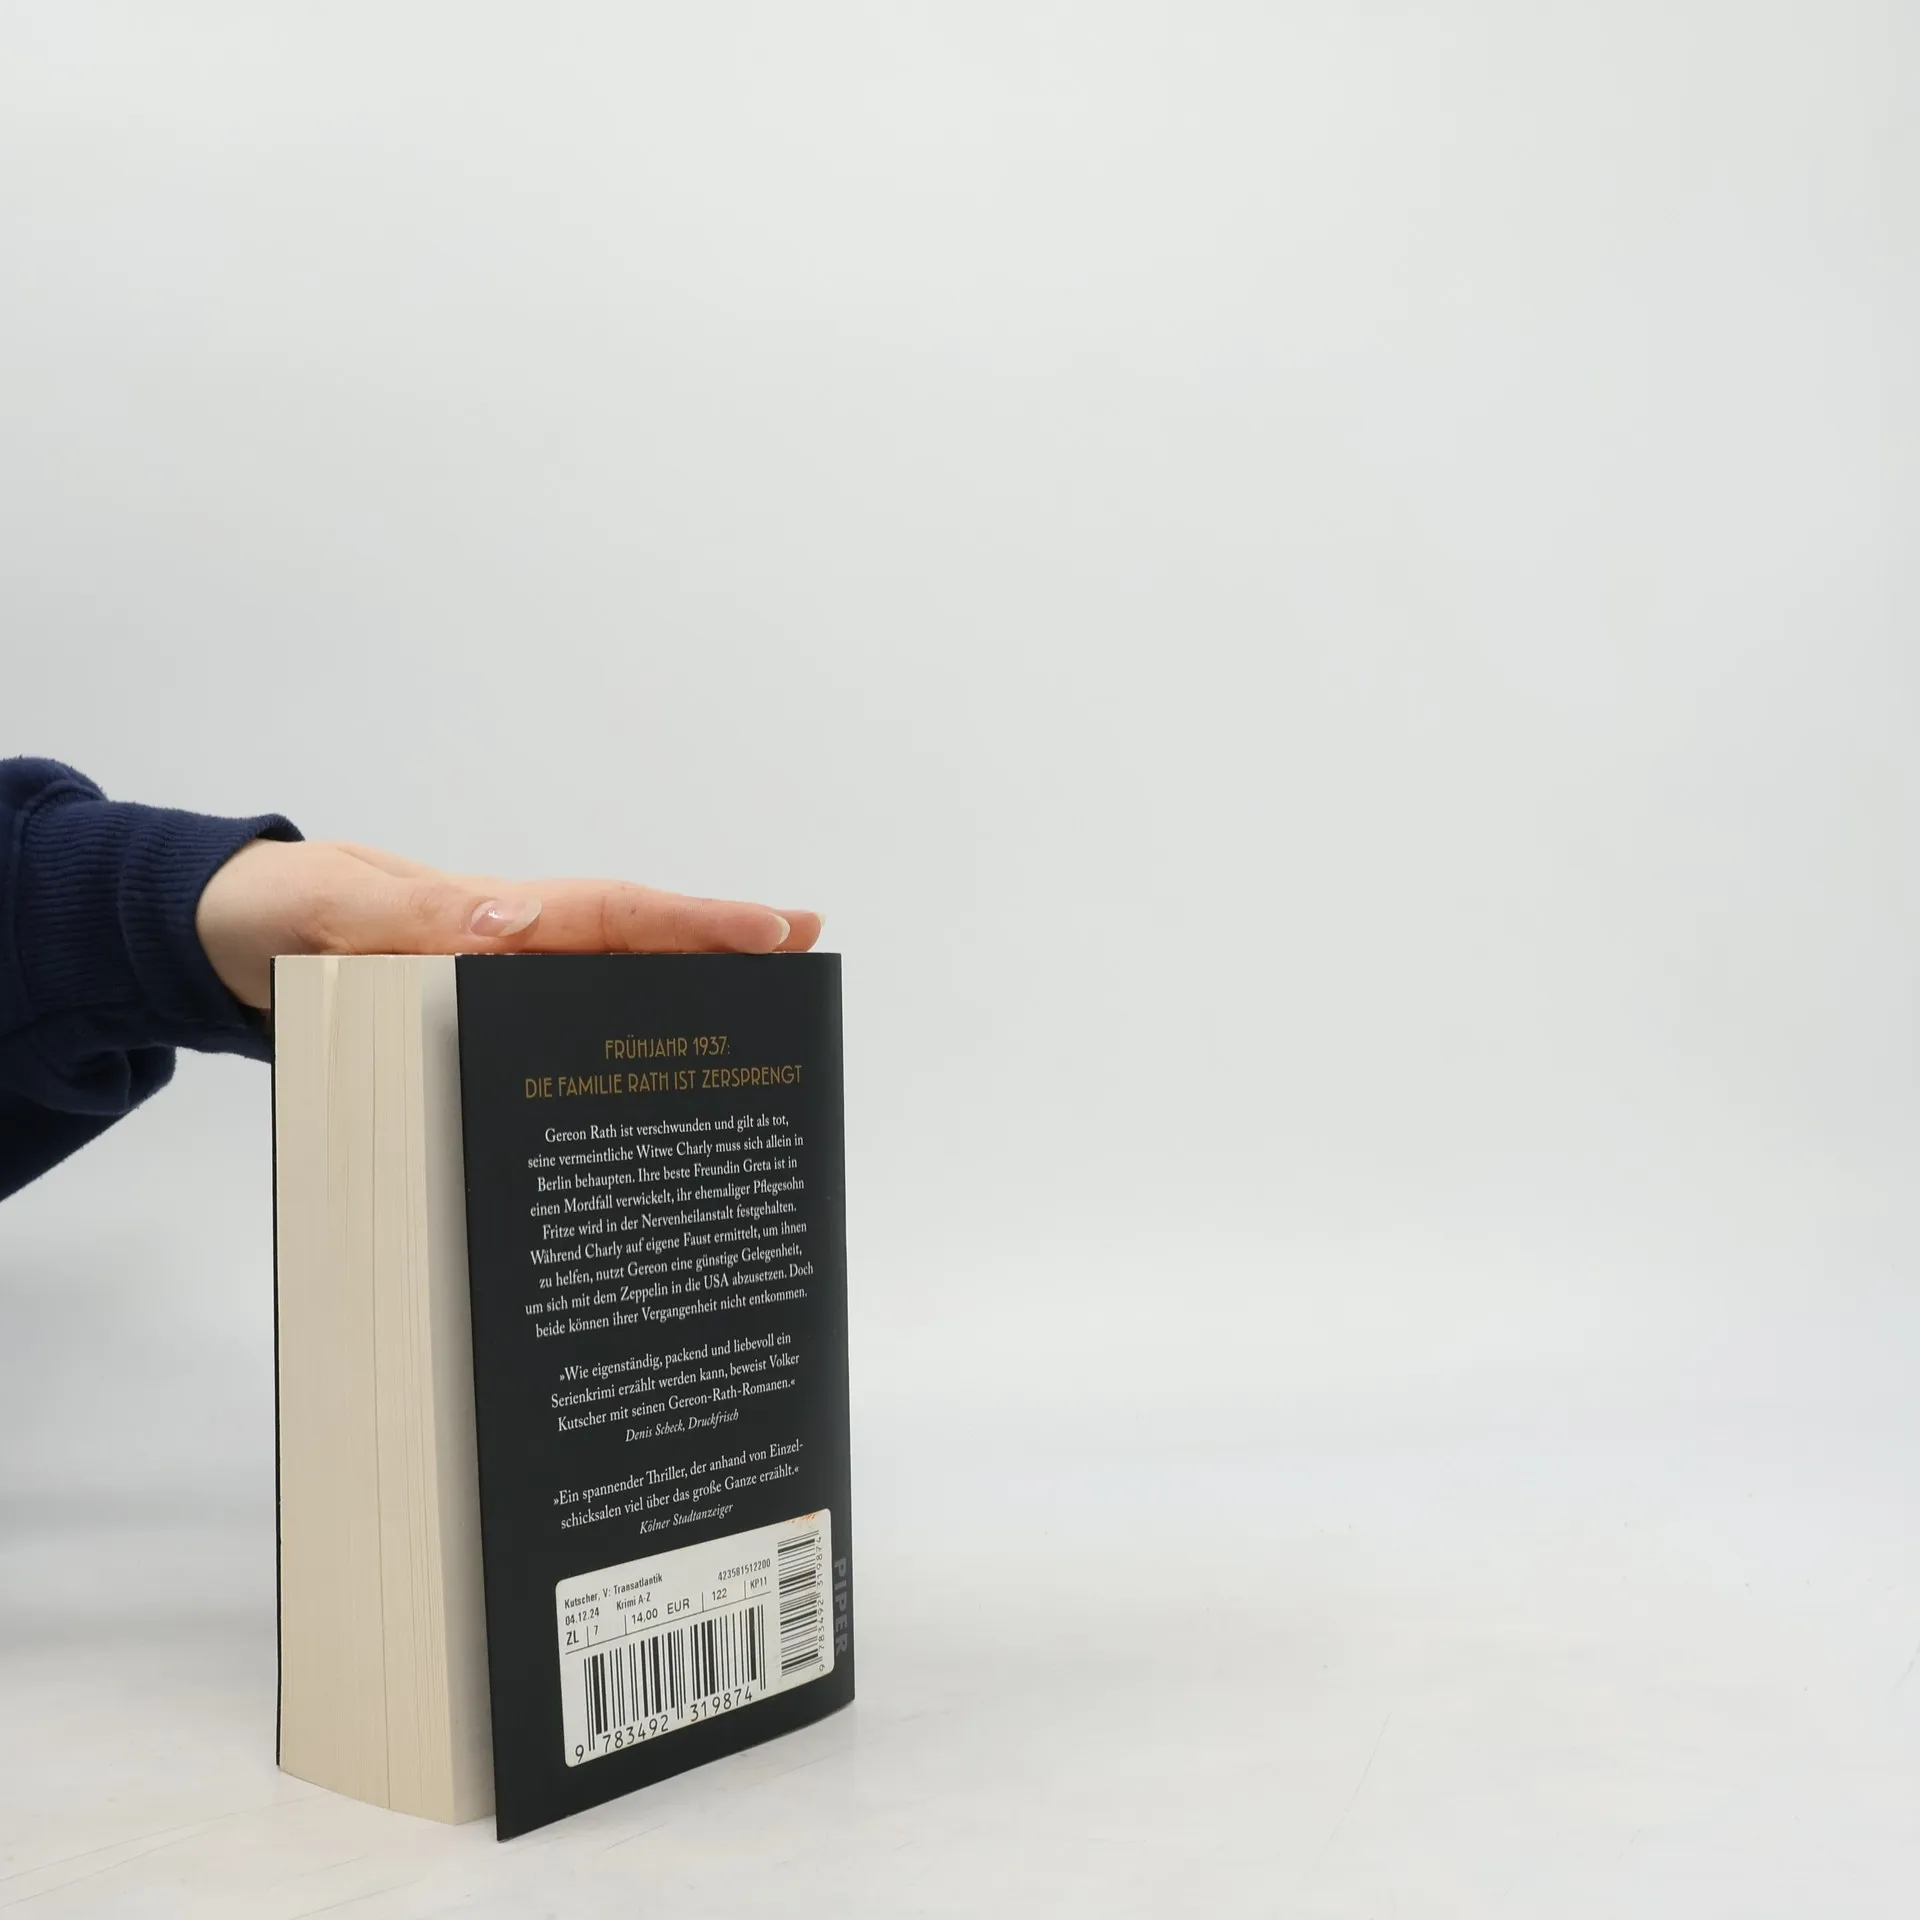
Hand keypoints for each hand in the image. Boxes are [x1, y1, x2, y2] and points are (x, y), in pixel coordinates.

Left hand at [195, 839, 821, 1009]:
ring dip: (683, 1011)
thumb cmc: (272, 916)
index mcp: (494, 915)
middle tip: (812, 975)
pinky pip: (557, 1041)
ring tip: (759, 1051)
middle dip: (727, 960)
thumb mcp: (324, 910)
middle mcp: (514, 950)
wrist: (220, 945)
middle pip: (639, 954)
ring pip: (609, 997)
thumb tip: (512, 923)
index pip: (616, 915)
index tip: (783, 929)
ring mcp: (499, 990)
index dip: (700, 925)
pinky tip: (641, 1105)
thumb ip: (406, 916)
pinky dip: (612, 1060)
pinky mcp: (475, 1030)